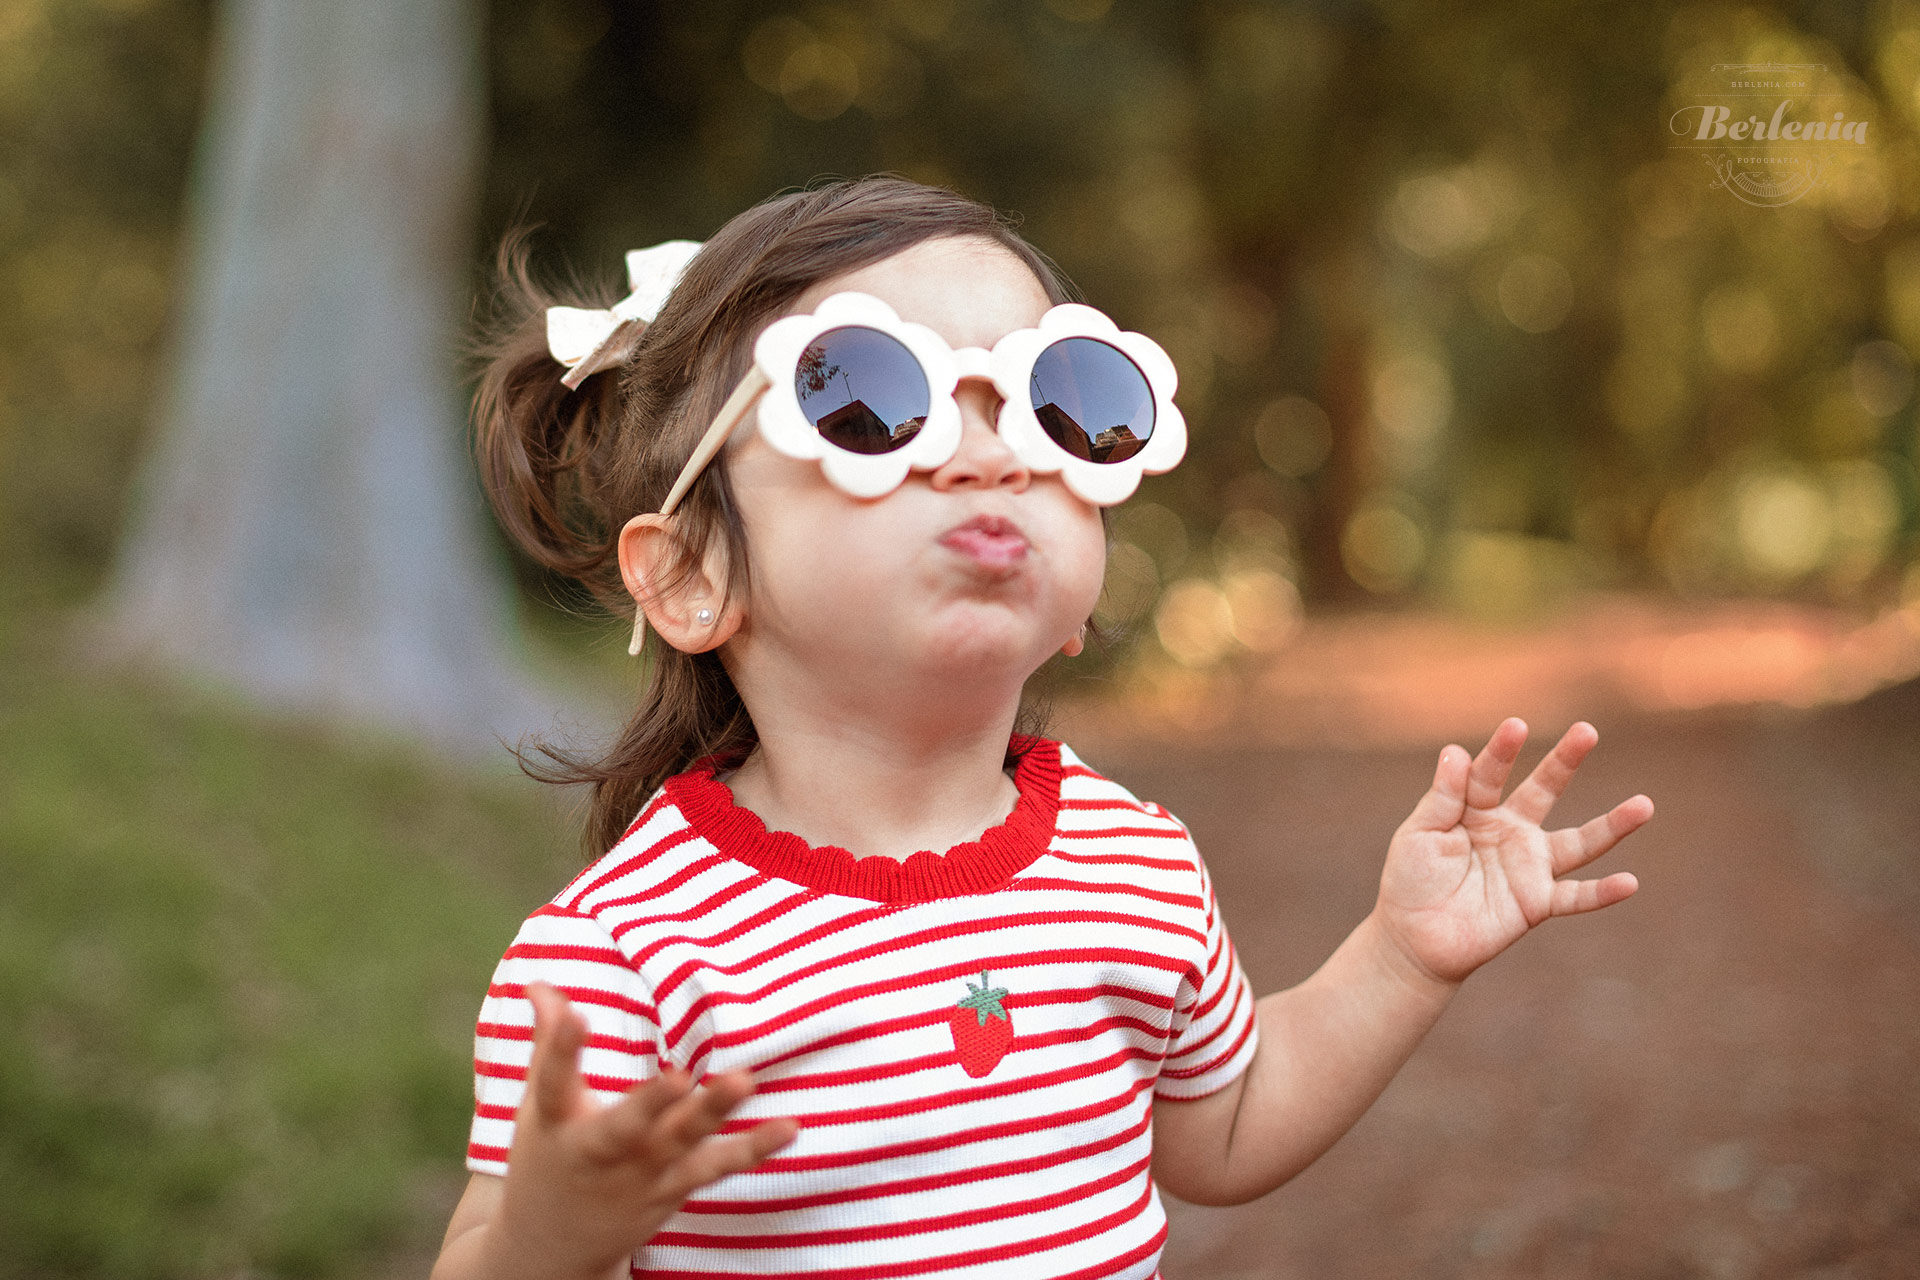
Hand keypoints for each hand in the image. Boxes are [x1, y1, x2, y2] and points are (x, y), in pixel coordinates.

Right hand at [488, 982, 799, 1279]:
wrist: (551, 1250)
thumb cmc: (550, 1155)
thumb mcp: (540, 1104)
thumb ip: (549, 1042)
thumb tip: (537, 982)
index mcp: (558, 1122)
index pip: (555, 1080)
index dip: (563, 1047)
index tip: (574, 1014)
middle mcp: (602, 1152)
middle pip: (625, 1126)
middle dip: (650, 1103)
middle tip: (677, 1077)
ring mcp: (642, 1173)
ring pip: (681, 1143)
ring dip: (713, 1112)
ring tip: (744, 1081)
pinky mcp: (674, 1188)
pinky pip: (716, 1166)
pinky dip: (754, 1148)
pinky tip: (790, 1126)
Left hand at [1375, 719, 1651, 986]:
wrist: (1413, 939)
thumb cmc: (1412, 880)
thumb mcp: (1418, 834)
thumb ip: (1442, 797)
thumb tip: (1456, 750)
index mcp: (1476, 809)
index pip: (1490, 773)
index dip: (1502, 751)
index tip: (1516, 726)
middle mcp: (1510, 831)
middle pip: (1543, 791)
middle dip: (1565, 762)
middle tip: (1588, 731)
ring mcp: (1527, 866)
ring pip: (1578, 843)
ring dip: (1612, 826)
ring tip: (1645, 805)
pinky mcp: (1535, 903)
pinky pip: (1575, 897)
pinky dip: (1603, 893)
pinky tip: (1630, 883)